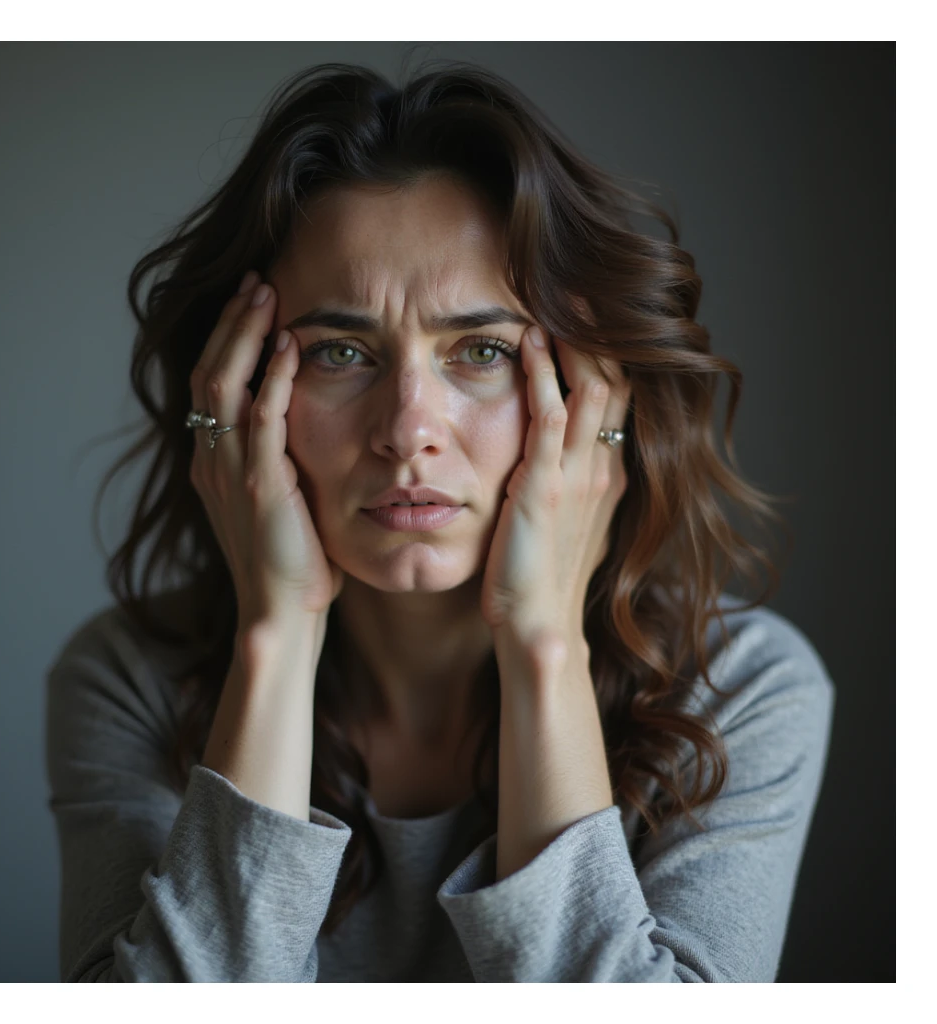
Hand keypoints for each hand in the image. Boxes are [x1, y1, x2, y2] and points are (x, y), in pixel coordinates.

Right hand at [188, 271, 345, 636]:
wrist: (281, 613)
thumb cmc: (292, 562)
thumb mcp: (279, 501)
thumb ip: (278, 460)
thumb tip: (301, 425)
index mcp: (213, 462)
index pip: (210, 385)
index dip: (227, 341)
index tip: (252, 305)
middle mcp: (211, 459)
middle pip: (209, 372)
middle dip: (231, 323)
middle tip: (256, 282)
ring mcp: (229, 470)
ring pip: (225, 384)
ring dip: (245, 335)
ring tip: (266, 294)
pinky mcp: (259, 484)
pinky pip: (261, 417)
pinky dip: (273, 376)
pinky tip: (289, 345)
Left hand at [479, 325, 631, 655]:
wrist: (538, 623)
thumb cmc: (546, 573)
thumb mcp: (573, 517)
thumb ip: (578, 479)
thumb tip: (568, 451)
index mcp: (612, 472)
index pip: (623, 393)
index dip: (613, 348)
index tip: (594, 307)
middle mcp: (605, 466)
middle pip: (617, 380)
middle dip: (603, 330)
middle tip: (583, 282)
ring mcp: (578, 475)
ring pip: (590, 389)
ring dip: (575, 340)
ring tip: (559, 294)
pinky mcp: (545, 487)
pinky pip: (549, 418)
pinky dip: (541, 375)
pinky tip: (527, 340)